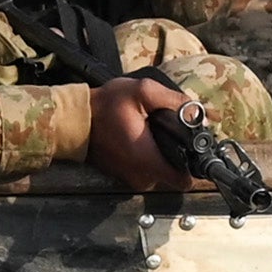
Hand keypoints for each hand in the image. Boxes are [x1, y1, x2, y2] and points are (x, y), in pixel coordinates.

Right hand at [51, 75, 188, 191]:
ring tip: (154, 133)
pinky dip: (148, 157)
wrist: (74, 120)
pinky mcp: (123, 176)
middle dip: (177, 154)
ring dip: (162, 155)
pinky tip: (142, 139)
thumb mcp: (143, 91)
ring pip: (161, 172)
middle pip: (175, 173)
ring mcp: (130, 179)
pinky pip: (146, 170)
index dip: (194, 165)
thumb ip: (174, 100)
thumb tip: (197, 112)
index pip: (184, 180)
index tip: (194, 149)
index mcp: (148, 161)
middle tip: (169, 132)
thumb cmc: (104, 106)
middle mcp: (141, 177)